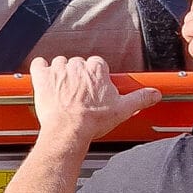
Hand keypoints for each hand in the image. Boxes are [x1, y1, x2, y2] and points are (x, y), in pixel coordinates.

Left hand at [28, 56, 160, 146]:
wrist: (68, 130)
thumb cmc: (92, 121)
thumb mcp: (122, 110)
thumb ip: (139, 98)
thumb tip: (154, 94)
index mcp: (97, 69)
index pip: (97, 64)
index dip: (96, 76)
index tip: (95, 86)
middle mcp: (78, 66)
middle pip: (78, 63)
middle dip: (78, 76)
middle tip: (79, 93)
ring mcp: (59, 70)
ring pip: (60, 63)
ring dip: (61, 73)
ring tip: (63, 90)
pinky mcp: (42, 76)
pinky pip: (39, 64)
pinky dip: (41, 69)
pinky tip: (45, 78)